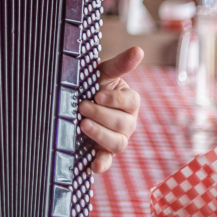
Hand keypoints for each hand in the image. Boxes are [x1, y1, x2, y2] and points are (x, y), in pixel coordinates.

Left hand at [78, 46, 142, 173]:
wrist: (77, 96)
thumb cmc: (93, 83)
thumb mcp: (104, 73)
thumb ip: (120, 64)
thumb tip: (139, 50)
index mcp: (130, 102)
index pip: (131, 103)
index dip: (114, 100)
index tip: (97, 95)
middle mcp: (128, 122)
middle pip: (124, 125)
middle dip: (101, 115)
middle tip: (82, 106)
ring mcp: (118, 138)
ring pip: (118, 143)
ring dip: (100, 135)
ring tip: (82, 125)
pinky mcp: (103, 151)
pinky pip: (107, 161)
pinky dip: (101, 164)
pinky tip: (93, 166)